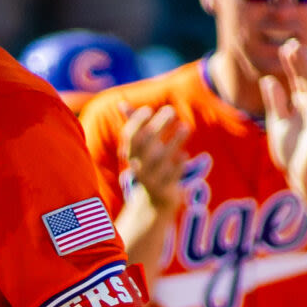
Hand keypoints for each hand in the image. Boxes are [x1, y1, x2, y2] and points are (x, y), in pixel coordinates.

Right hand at [120, 104, 188, 220]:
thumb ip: (133, 126)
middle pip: (146, 144)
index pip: (130, 137)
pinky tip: (184, 155)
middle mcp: (138, 166)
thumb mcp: (140, 149)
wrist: (154, 203)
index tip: (148, 110)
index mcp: (131, 155)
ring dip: (174, 141)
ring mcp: (150, 179)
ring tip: (185, 127)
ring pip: (161, 159)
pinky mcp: (163, 190)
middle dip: (158, 126)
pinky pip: (171, 176)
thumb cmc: (148, 167)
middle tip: (171, 110)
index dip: (136, 122)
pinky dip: (177, 165)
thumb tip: (121, 104)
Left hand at [260, 38, 306, 196]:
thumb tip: (268, 80)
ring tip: (302, 55)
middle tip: (292, 44)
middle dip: (300, 62)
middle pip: (306, 79)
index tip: (285, 47)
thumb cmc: (291, 151)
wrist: (300, 176)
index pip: (297, 79)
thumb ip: (275, 102)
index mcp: (301, 104)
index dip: (292, 64)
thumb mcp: (278, 122)